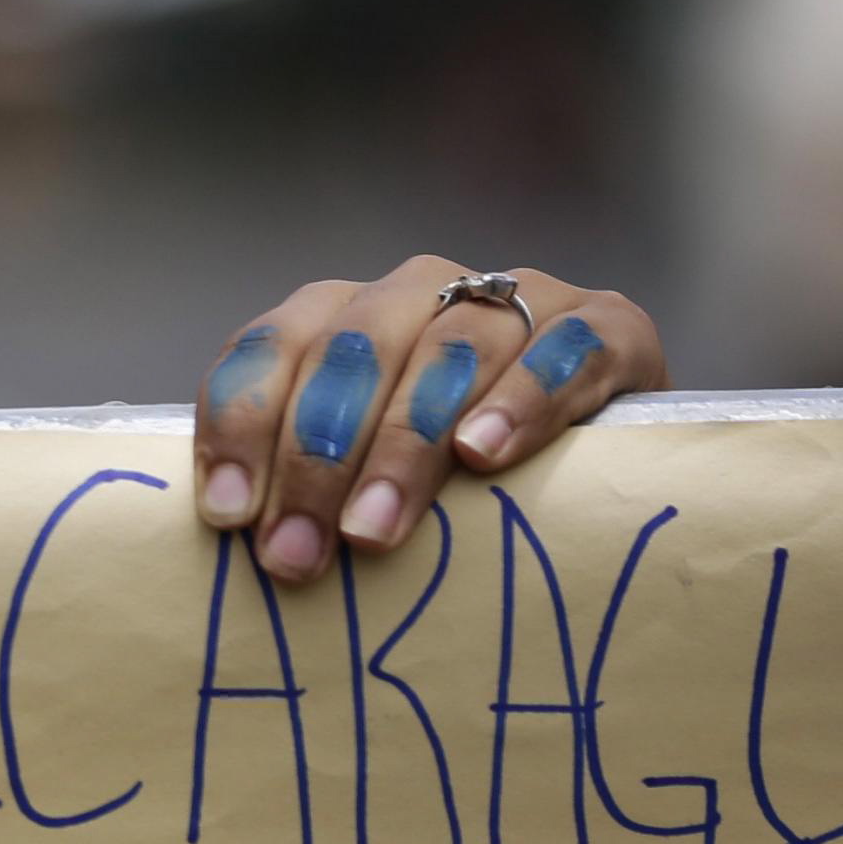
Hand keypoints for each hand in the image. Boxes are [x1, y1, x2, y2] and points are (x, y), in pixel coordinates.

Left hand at [191, 259, 663, 582]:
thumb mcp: (375, 469)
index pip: (273, 345)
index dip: (243, 424)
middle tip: (296, 553)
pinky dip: (521, 399)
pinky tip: (483, 454)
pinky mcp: (608, 326)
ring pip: (449, 351)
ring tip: (372, 530)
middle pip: (354, 349)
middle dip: (315, 457)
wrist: (613, 445)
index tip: (229, 515)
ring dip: (402, 445)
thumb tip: (244, 551)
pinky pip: (564, 348)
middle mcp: (426, 290)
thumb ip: (313, 486)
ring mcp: (521, 298)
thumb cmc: (465, 472)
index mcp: (348, 313)